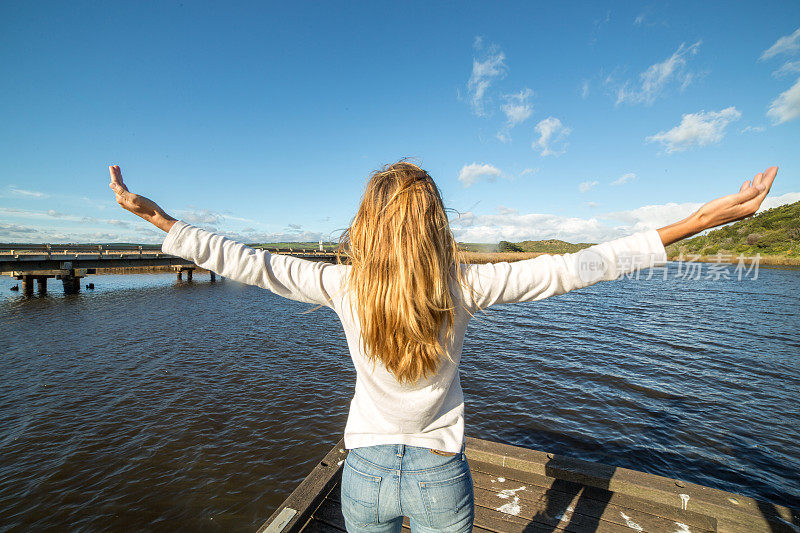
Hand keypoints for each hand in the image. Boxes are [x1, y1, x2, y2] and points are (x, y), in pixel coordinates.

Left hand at [108, 165, 175, 231]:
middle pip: (117, 185)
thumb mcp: (134, 198)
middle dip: (116, 175)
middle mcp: (122, 200)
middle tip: (114, 166)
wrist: (156, 216)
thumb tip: (111, 184)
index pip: (115, 184)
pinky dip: (123, 184)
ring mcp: (126, 201)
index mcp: (121, 199)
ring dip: (119, 179)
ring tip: (118, 171)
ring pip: (120, 187)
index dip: (114, 175)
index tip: (112, 166)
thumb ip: (122, 191)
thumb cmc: (147, 207)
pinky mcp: (131, 202)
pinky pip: (124, 191)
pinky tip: (123, 183)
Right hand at [658, 166, 777, 245]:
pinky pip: (746, 197)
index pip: (763, 190)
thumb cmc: (713, 211)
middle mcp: (749, 210)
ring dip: (757, 184)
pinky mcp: (737, 209)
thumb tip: (762, 186)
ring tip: (760, 174)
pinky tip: (747, 183)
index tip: (774, 167)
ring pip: (754, 194)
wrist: (701, 221)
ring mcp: (743, 210)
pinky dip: (748, 189)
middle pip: (761, 192)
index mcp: (750, 207)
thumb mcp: (731, 200)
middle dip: (766, 180)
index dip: (769, 178)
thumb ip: (747, 193)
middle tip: (771, 168)